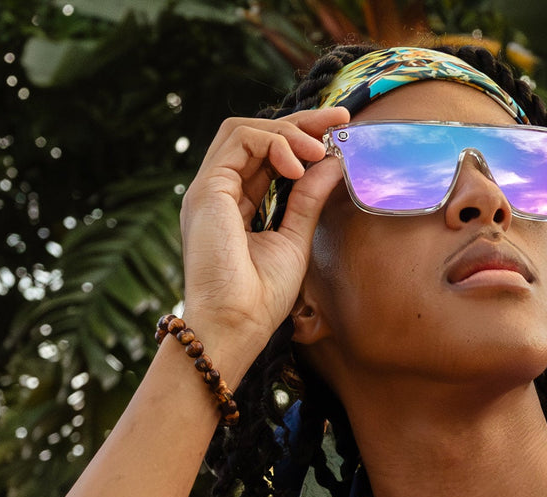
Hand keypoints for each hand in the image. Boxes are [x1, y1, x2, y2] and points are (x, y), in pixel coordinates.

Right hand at [177, 106, 348, 378]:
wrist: (236, 325)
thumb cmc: (261, 297)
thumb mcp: (295, 238)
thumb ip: (309, 199)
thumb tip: (332, 162)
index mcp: (235, 204)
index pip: (266, 154)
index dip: (301, 136)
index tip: (340, 129)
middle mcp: (218, 192)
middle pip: (254, 134)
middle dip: (299, 122)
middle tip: (339, 121)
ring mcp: (208, 189)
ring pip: (243, 130)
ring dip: (288, 132)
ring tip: (318, 151)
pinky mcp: (206, 190)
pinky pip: (239, 142)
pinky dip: (274, 143)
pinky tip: (298, 165)